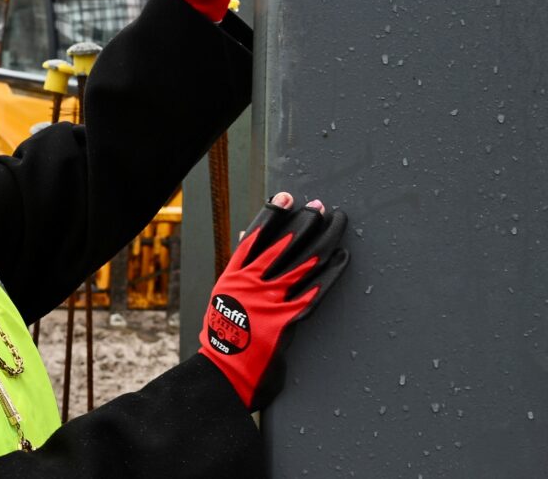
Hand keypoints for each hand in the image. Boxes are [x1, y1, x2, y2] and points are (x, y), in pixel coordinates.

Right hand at [199, 192, 348, 410]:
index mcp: (235, 275)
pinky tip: (344, 257)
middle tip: (321, 206)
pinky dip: (333, 272)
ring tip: (339, 222)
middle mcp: (253, 283)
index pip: (255, 234)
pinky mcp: (290, 320)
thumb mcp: (224, 295)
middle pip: (285, 242)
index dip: (273, 213)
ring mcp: (272, 300)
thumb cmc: (225, 336)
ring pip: (306, 261)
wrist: (225, 372)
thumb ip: (239, 267)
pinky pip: (318, 290)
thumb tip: (245, 235)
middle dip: (306, 220)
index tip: (287, 196)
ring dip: (326, 238)